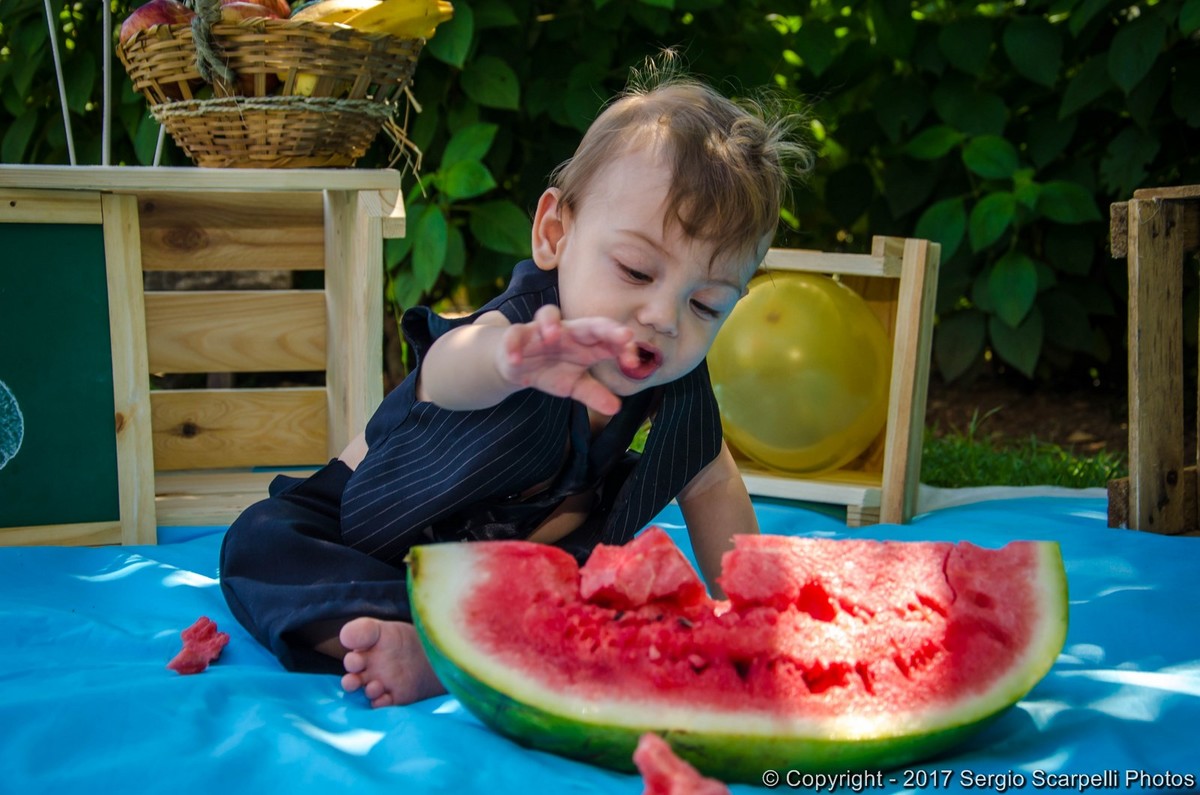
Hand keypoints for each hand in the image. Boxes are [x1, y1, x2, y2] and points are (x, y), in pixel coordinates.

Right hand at [498, 305, 638, 414]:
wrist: (518, 365)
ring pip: (547, 315)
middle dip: (606, 328)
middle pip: (588, 324)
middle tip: (624, 335)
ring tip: (554, 336)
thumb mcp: (574, 385)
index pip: (609, 339)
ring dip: (550, 324)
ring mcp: (541, 332)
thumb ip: (594, 394)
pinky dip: (513, 345)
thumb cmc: (551, 369)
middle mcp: (567, 332)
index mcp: (586, 342)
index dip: (623, 347)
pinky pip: (514, 335)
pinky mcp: (517, 337)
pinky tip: (515, 359)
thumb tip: (615, 409)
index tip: (633, 361)